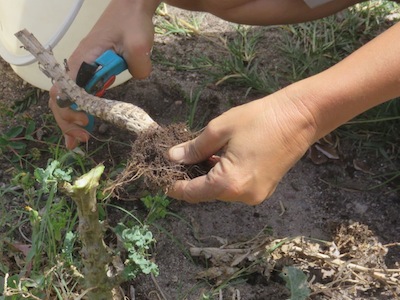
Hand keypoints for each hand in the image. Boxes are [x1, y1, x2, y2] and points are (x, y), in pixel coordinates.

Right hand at [49, 0, 155, 148]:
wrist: (132, 8)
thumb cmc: (132, 22)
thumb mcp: (139, 42)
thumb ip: (138, 65)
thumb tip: (138, 79)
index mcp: (82, 61)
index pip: (64, 92)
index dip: (70, 112)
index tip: (87, 121)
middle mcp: (78, 67)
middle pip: (61, 100)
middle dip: (68, 122)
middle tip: (84, 139)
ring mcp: (84, 70)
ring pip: (69, 100)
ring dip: (71, 121)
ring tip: (80, 140)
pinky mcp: (94, 72)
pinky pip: (82, 95)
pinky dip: (81, 112)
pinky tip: (86, 126)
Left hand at [167, 90, 316, 204]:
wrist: (300, 117)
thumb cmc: (259, 119)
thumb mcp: (219, 129)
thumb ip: (194, 148)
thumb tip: (173, 158)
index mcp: (230, 183)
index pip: (192, 193)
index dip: (174, 186)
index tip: (162, 177)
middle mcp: (243, 196)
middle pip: (206, 192)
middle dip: (190, 178)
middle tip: (179, 159)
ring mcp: (256, 195)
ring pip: (221, 190)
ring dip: (207, 176)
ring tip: (198, 155)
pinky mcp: (264, 189)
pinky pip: (235, 187)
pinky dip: (223, 176)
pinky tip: (219, 158)